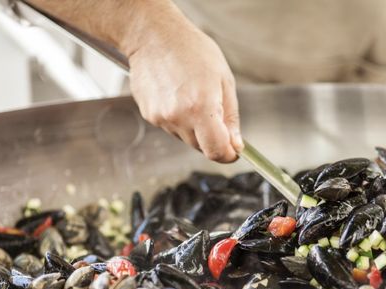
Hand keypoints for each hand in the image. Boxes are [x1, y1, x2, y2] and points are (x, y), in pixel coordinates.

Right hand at [125, 2, 242, 162]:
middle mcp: (178, 117)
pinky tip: (177, 95)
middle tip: (213, 108)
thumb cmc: (190, 49)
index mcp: (201, 108)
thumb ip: (231, 117)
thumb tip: (236, 144)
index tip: (233, 150)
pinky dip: (179, 118)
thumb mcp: (224, 80)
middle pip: (202, 147)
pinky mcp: (150, 116)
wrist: (153, 36)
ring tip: (191, 96)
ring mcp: (161, 118)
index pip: (216, 151)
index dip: (227, 154)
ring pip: (186, 138)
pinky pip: (171, 127)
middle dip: (212, 136)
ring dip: (194, 126)